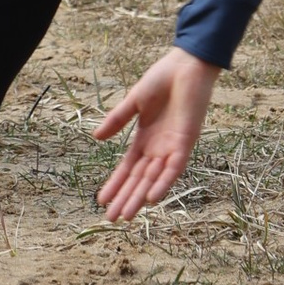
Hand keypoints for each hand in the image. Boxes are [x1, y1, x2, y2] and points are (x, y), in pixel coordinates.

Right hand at [92, 44, 220, 218]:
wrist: (187, 64)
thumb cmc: (163, 79)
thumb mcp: (134, 101)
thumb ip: (117, 120)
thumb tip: (96, 138)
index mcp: (146, 138)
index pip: (128, 168)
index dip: (116, 184)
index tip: (101, 200)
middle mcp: (158, 148)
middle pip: (139, 179)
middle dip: (125, 198)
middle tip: (110, 219)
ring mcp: (172, 147)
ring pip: (154, 179)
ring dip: (140, 197)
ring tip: (126, 216)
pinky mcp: (186, 142)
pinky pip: (174, 168)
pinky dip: (164, 182)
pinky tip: (152, 198)